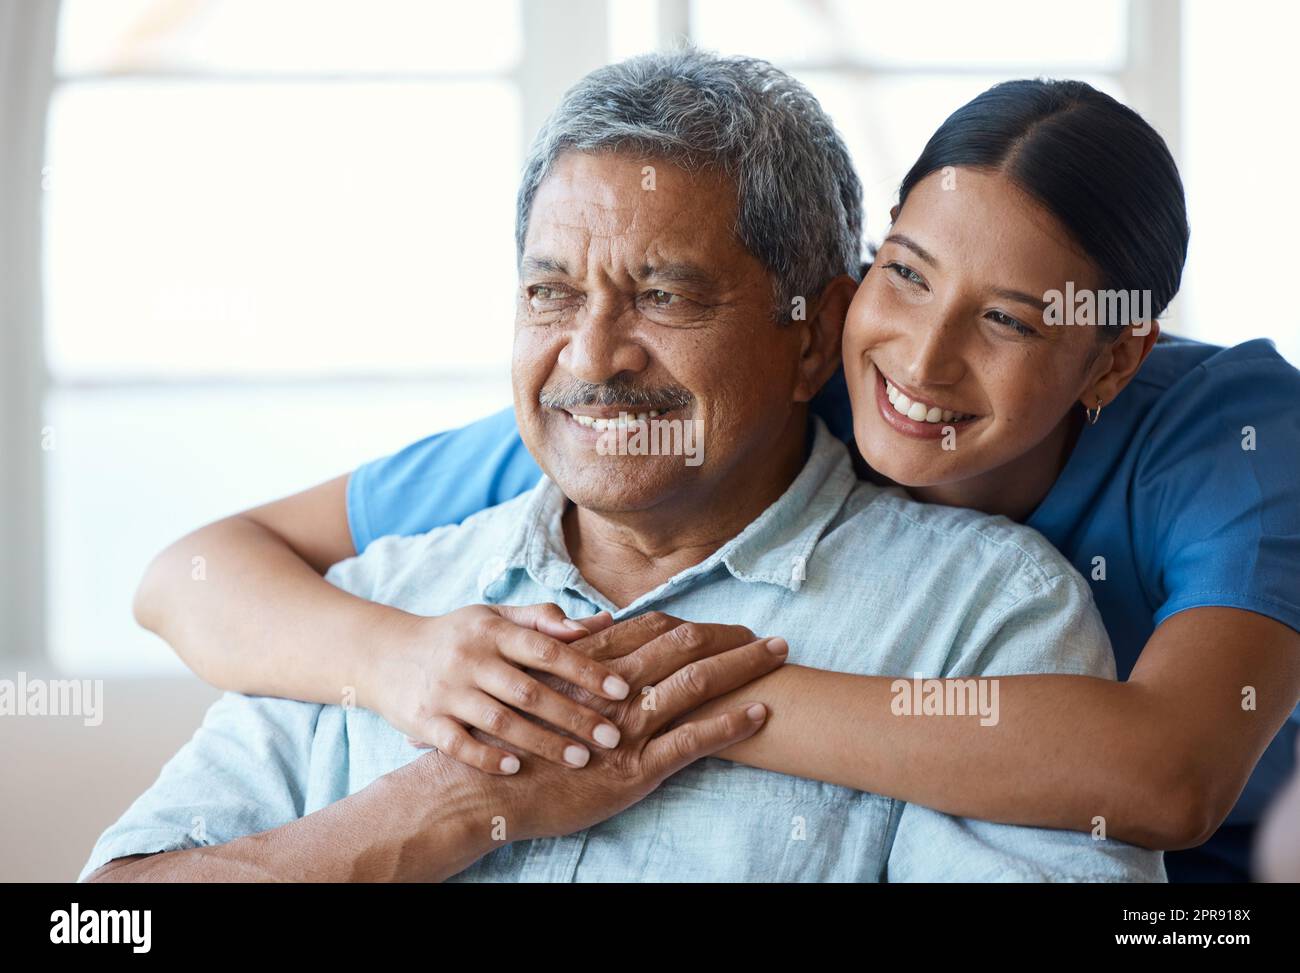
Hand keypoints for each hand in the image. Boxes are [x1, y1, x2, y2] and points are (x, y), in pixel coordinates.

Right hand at [366, 603, 631, 773]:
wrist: (383, 654)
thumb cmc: (455, 636)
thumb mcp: (494, 617)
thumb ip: (544, 620)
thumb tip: (602, 622)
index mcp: (492, 631)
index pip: (546, 650)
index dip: (586, 670)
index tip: (622, 690)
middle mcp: (469, 659)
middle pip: (530, 691)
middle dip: (574, 716)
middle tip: (613, 737)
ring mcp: (445, 691)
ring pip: (500, 722)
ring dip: (543, 743)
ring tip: (580, 760)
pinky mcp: (423, 721)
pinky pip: (459, 745)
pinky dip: (488, 758)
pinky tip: (517, 770)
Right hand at [460, 615, 788, 841]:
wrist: (485, 790)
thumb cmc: (511, 738)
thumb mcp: (538, 684)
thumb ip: (572, 650)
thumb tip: (602, 621)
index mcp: (591, 662)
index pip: (656, 628)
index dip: (698, 622)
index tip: (728, 625)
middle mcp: (612, 686)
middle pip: (686, 646)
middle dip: (734, 639)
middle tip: (775, 640)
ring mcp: (626, 727)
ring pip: (697, 684)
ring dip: (744, 669)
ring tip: (780, 660)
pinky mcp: (633, 768)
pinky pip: (693, 740)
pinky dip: (731, 724)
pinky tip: (761, 714)